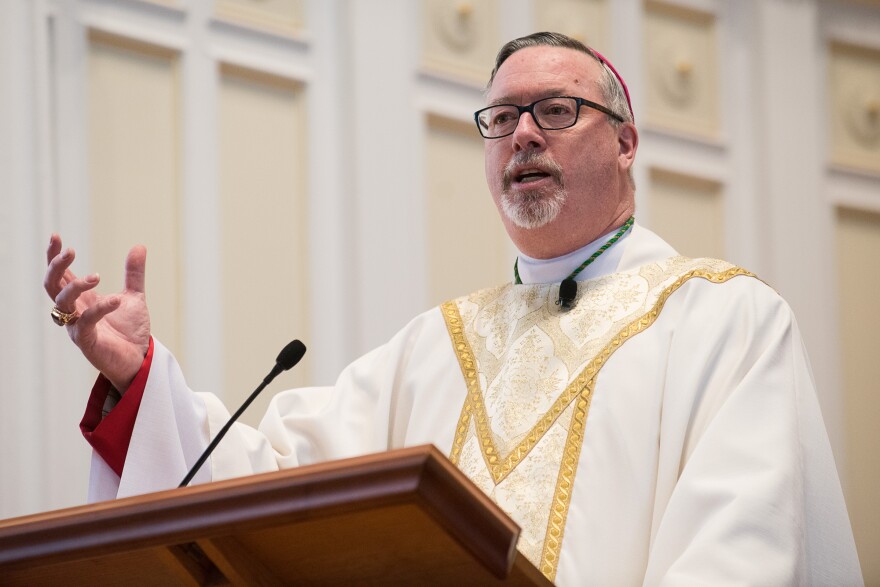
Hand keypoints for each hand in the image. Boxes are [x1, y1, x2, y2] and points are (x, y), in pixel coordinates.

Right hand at [44, 234, 151, 390]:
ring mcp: (78, 326)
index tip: (56, 236)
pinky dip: (99, 308)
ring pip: (62, 302)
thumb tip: (139, 246)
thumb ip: (134, 273)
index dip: (54, 256)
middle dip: (56, 266)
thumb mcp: (134, 297)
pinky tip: (115, 300)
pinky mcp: (87, 341)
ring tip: (97, 276)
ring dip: (76, 285)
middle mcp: (75, 311)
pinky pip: (85, 322)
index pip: (61, 274)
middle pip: (52, 285)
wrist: (139, 360)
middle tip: (71, 252)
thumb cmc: (130, 331)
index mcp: (82, 299)